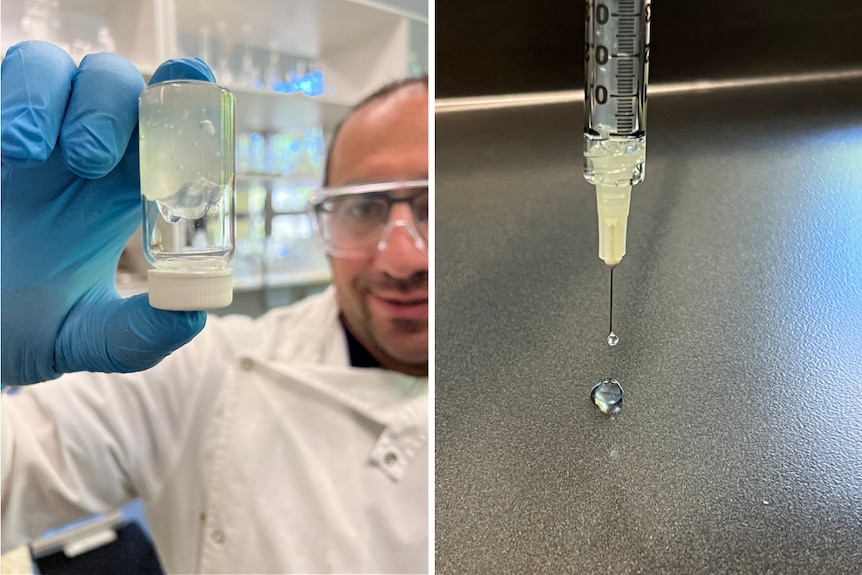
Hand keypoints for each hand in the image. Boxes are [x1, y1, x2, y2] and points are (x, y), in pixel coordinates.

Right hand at [1, 41, 215, 384]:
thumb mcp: (83, 338)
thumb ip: (136, 335)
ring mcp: (21, 137)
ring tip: (27, 152)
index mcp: (121, 191)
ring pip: (49, 67)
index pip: (166, 128)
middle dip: (112, 106)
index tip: (197, 82)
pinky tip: (7, 150)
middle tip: (89, 161)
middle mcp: (76, 153)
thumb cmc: (20, 326)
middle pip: (115, 85)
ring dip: (48, 94)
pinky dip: (10, 98)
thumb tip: (194, 313)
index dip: (186, 95)